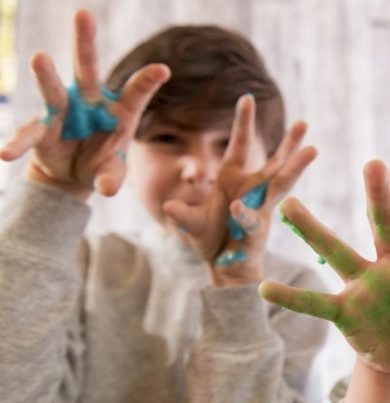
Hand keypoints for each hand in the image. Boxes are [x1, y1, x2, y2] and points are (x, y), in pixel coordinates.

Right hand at [0, 9, 169, 198]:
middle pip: (89, 71)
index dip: (147, 82)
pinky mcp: (41, 129)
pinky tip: (5, 154)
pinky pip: (28, 134)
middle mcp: (90, 104)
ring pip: (54, 89)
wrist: (72, 175)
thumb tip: (108, 189)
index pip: (135, 94)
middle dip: (85, 43)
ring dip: (46, 75)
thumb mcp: (112, 172)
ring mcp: (63, 112)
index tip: (163, 69)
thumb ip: (112, 177)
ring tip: (39, 57)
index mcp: (119, 112)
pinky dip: (17, 144)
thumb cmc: (102, 164)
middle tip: (83, 14)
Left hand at [163, 95, 316, 284]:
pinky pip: (250, 219)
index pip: (241, 145)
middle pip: (275, 163)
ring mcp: (258, 209)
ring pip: (280, 185)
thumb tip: (169, 206)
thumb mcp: (191, 223)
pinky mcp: (255, 230)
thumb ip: (182, 214)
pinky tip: (237, 206)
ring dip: (295, 168)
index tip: (247, 97)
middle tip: (303, 123)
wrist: (223, 266)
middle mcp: (252, 190)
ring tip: (312, 150)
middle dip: (289, 144)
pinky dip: (243, 214)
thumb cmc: (212, 239)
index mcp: (234, 179)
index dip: (244, 122)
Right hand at [259, 161, 389, 373]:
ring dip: (315, 230)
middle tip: (373, 163)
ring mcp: (365, 285)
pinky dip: (293, 298)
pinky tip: (266, 287)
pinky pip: (317, 302)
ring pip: (339, 253)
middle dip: (379, 197)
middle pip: (385, 227)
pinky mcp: (345, 309)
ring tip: (289, 204)